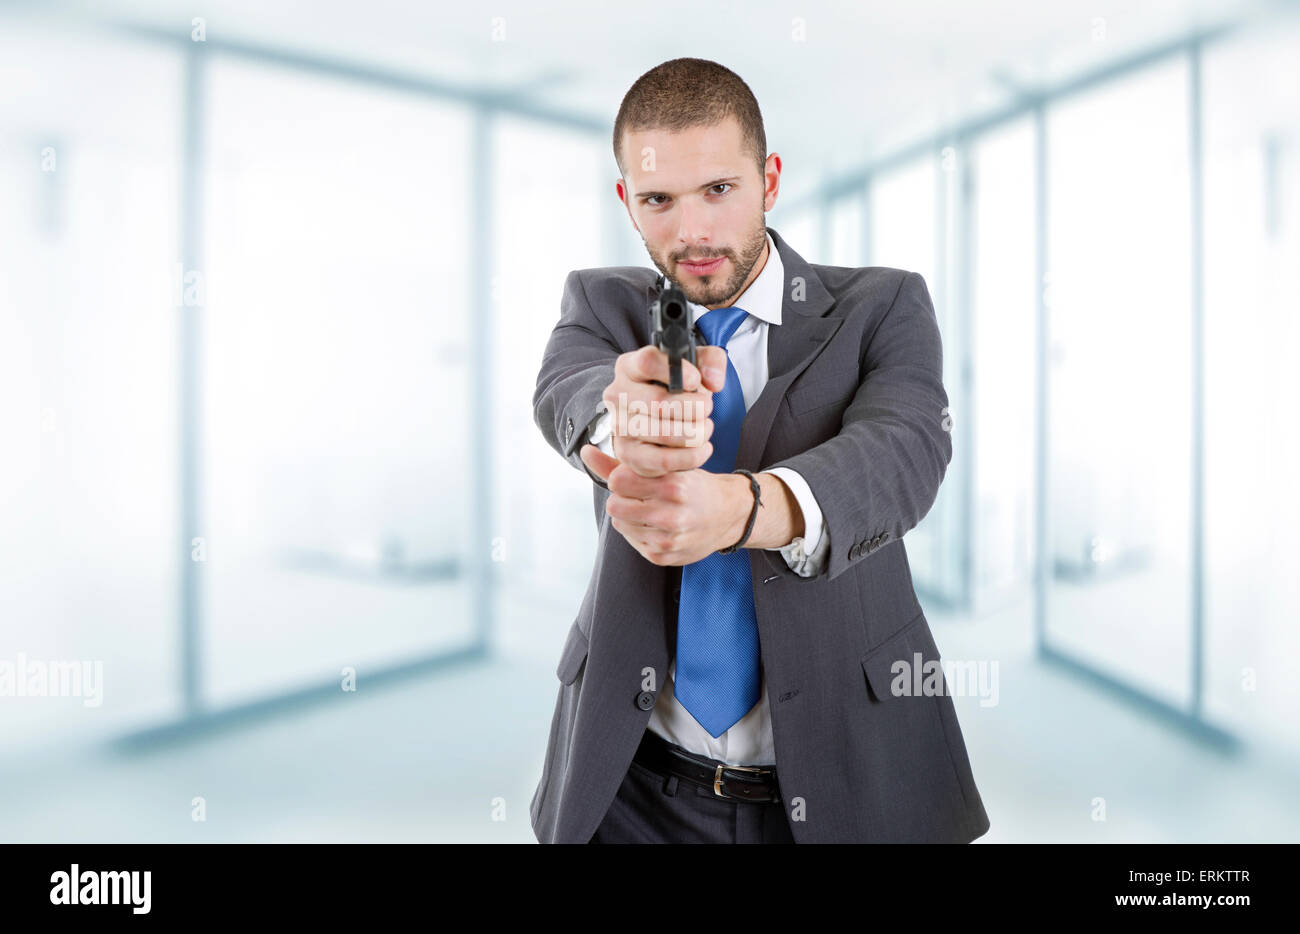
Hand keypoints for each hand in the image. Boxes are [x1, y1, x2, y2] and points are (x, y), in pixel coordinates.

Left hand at [579, 445, 749, 565]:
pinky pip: (630, 540)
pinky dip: (637, 530)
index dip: (621, 477)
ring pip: (621, 523)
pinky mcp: (663, 556)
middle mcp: (672, 515)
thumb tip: (584, 452)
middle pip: (615, 506)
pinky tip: (654, 523)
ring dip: (628, 514)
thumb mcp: (667, 466)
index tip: (634, 477)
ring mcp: (667, 539)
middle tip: (639, 494)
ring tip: (648, 508)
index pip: (618, 481)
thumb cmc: (693, 485)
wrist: (729, 515)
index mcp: (674, 485)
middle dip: (622, 497)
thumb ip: (622, 462)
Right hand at [598, 344, 728, 477]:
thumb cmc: (677, 387)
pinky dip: (690, 457)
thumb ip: (711, 361)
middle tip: (706, 408)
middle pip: (658, 402)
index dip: (677, 371)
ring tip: (704, 428)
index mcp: (629, 366)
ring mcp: (619, 426)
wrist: (661, 417)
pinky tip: (701, 448)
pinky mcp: (627, 454)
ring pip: (663, 433)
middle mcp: (617, 395)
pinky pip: (663, 460)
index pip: (647, 362)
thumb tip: (714, 381)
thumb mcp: (696, 364)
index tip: (696, 380)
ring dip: (695, 433)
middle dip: (693, 408)